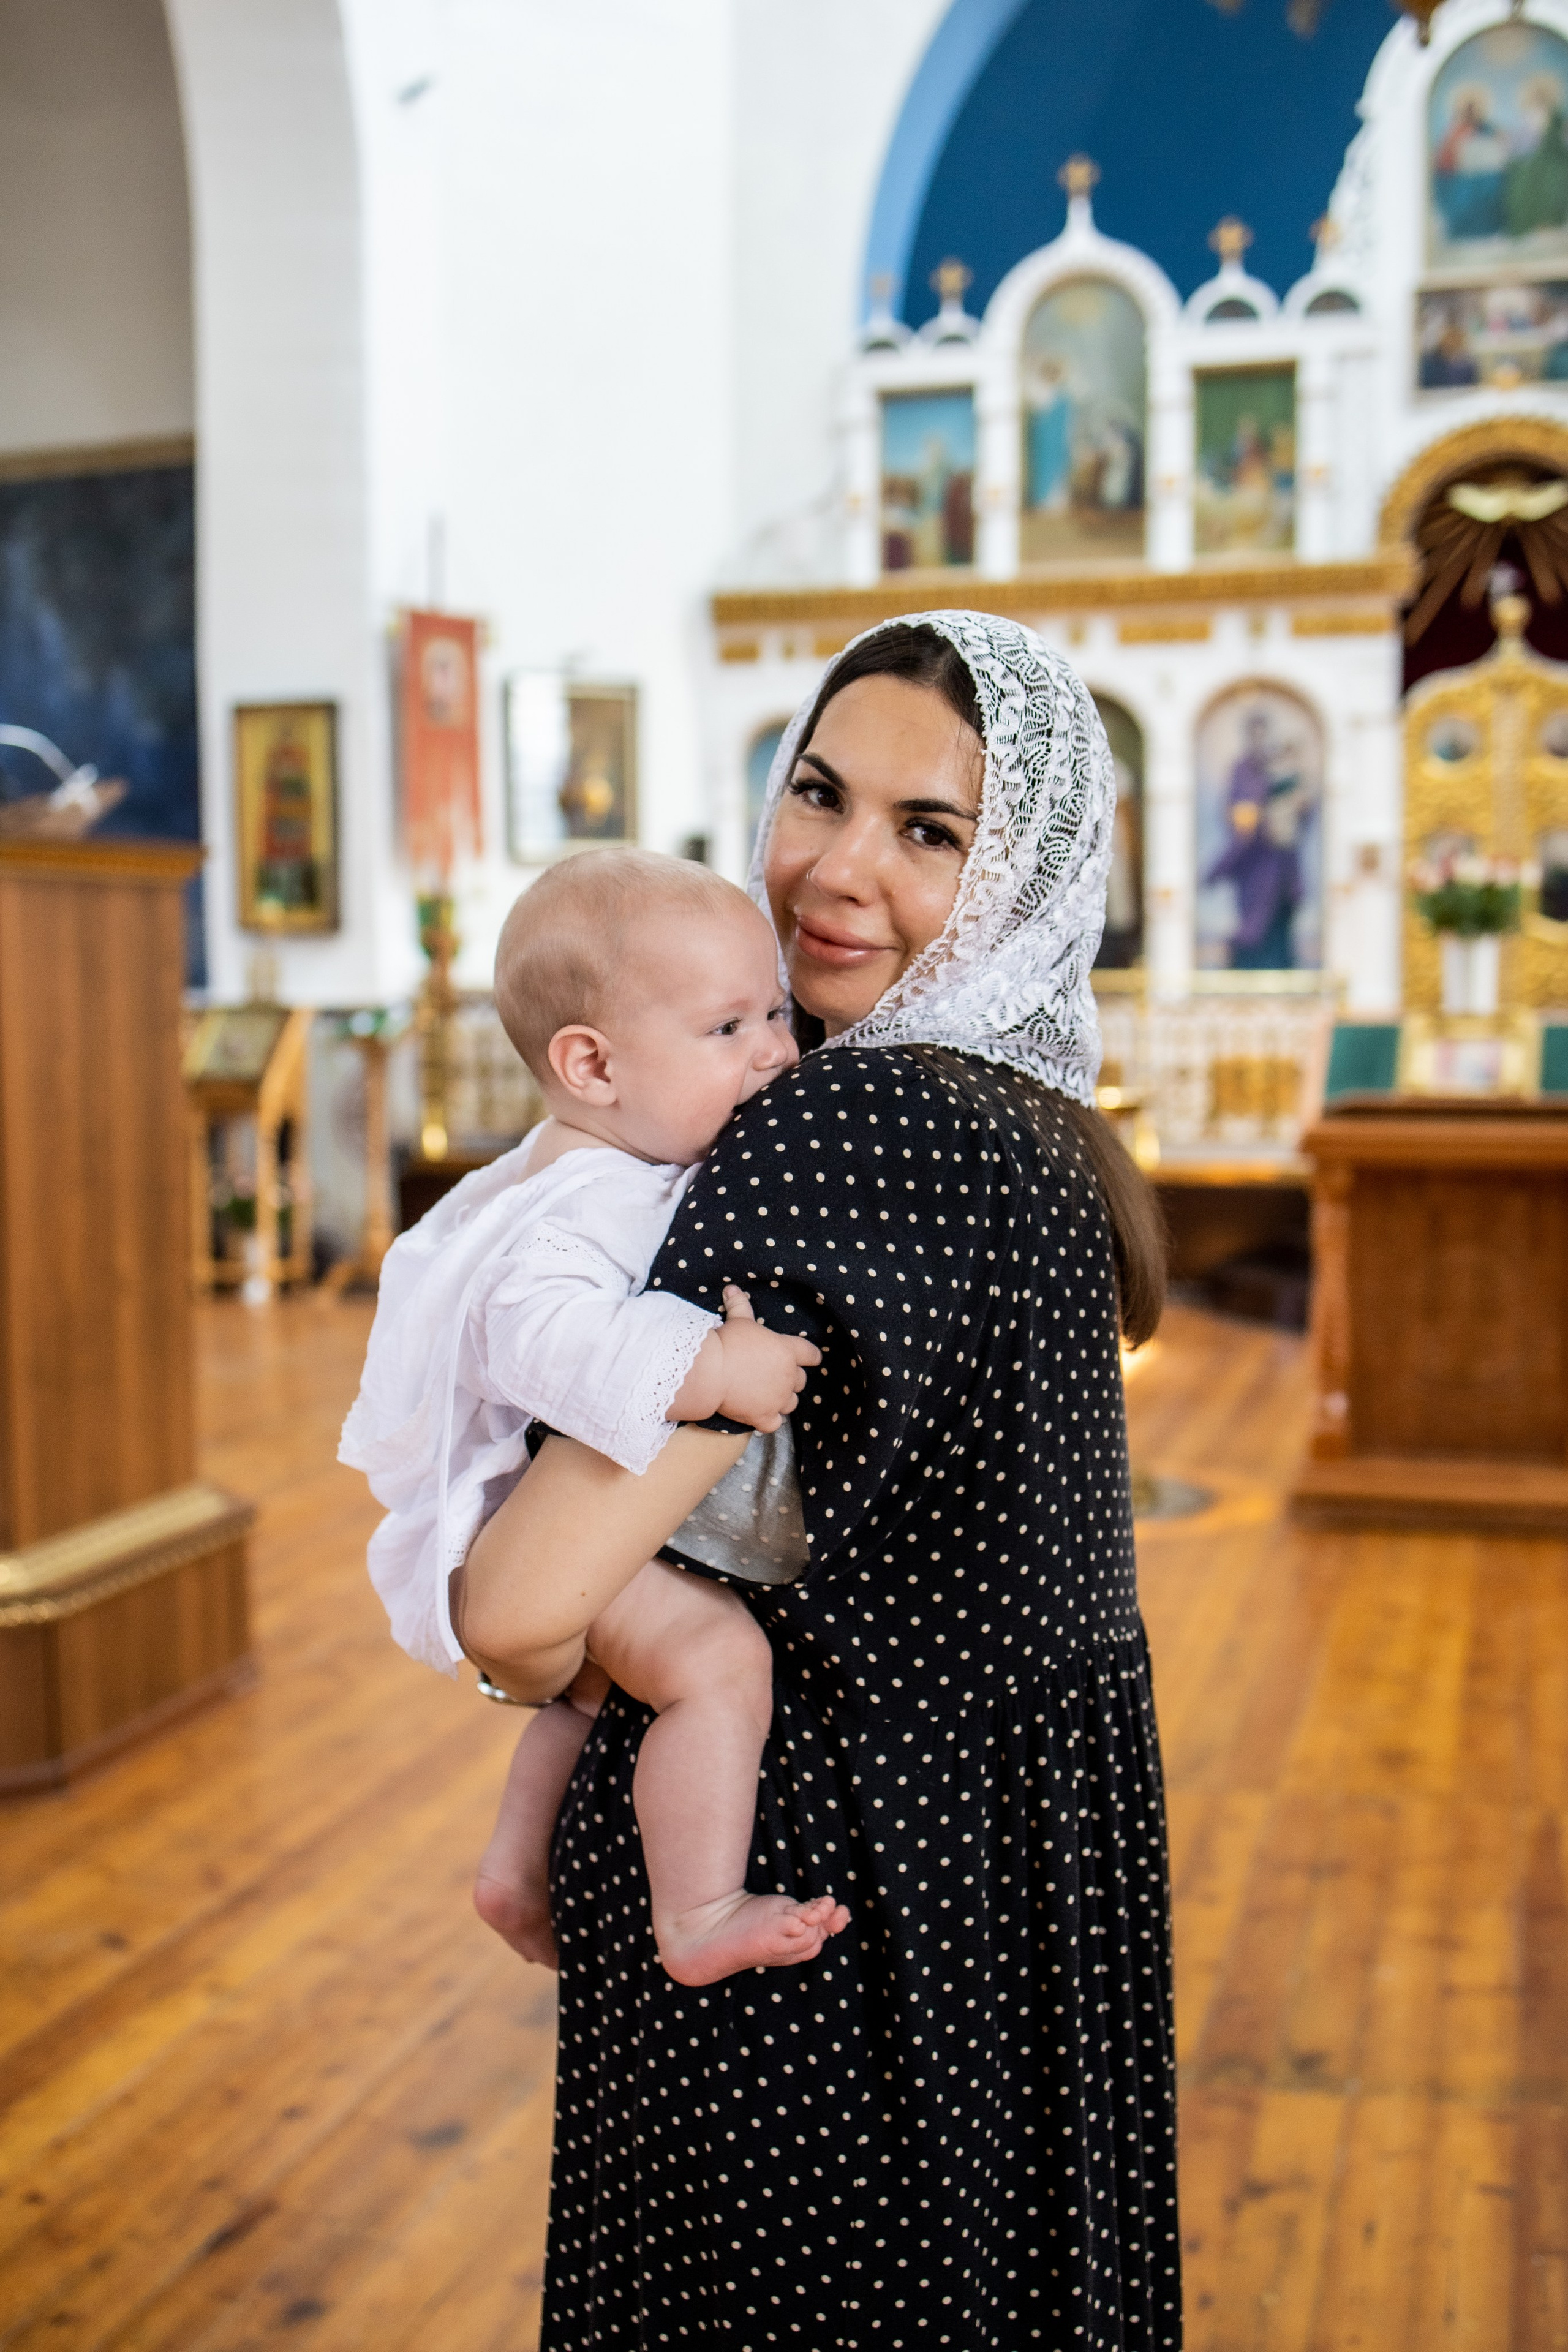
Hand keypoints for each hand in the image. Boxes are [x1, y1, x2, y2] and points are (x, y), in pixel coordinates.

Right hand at [714, 1285, 819, 1431]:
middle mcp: (788, 1376)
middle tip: (774, 1376)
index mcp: (787, 1351)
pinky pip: (775, 1424)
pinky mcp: (764, 1417)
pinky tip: (760, 1416)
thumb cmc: (727, 1342)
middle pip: (801, 1381)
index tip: (812, 1359)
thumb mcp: (737, 1321)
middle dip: (790, 1379)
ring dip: (782, 1400)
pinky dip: (769, 1421)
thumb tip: (732, 1288)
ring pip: (791, 1403)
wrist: (709, 1371)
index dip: (812, 1357)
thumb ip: (740, 1305)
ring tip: (767, 1396)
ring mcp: (778, 1399)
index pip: (811, 1354)